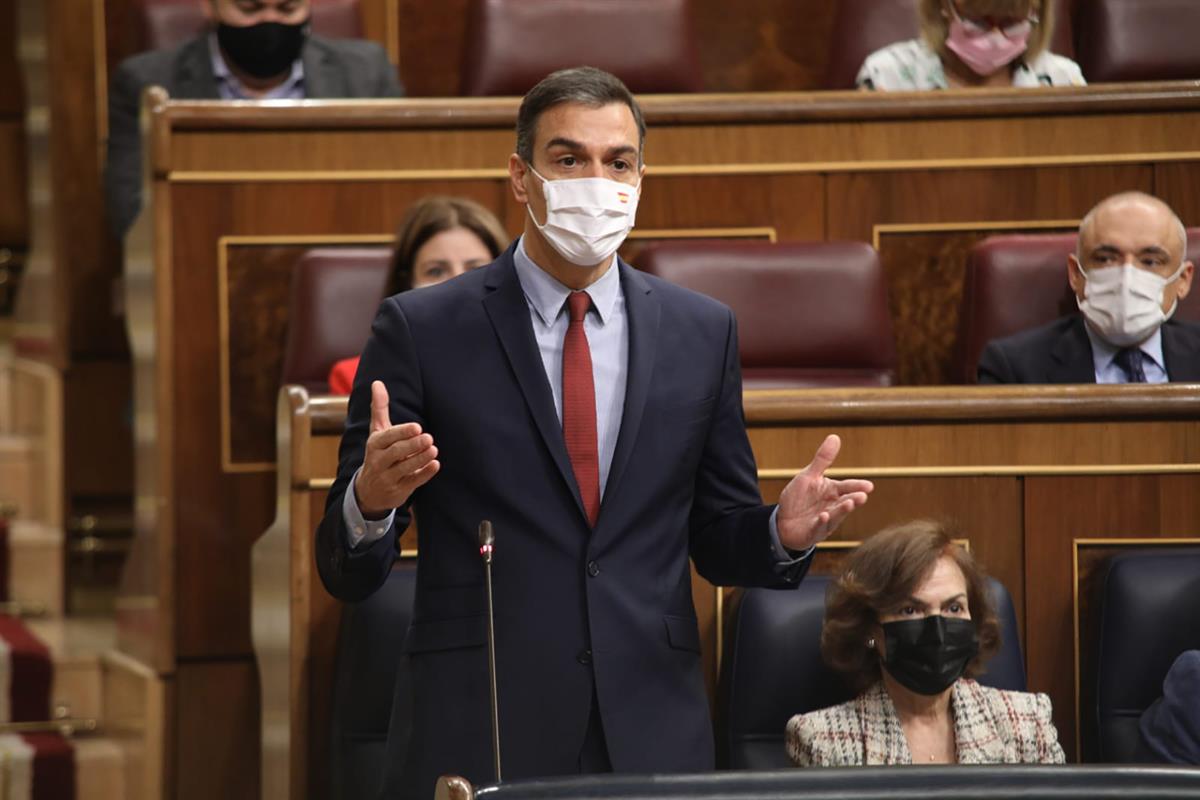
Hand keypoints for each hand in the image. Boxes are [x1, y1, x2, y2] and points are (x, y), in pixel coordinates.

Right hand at [354, 381, 440, 517]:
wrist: (368, 491)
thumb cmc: (378, 453)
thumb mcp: (377, 432)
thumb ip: (379, 408)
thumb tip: (377, 382)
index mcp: (375, 444)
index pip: (387, 437)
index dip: (402, 432)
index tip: (417, 427)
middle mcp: (378, 461)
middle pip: (396, 453)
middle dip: (413, 445)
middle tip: (429, 438)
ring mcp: (388, 477)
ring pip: (404, 468)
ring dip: (420, 459)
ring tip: (434, 450)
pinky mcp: (399, 490)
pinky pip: (412, 482)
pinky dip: (424, 474)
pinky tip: (436, 465)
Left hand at [776, 434, 872, 551]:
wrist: (783, 521)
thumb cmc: (799, 498)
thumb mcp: (808, 476)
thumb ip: (822, 459)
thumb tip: (835, 437)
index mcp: (832, 492)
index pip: (847, 487)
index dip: (857, 486)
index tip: (869, 486)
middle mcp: (832, 507)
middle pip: (845, 503)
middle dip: (854, 500)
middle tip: (863, 496)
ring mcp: (824, 521)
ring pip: (835, 516)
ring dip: (842, 511)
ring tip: (849, 504)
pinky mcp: (813, 532)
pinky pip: (818, 527)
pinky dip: (821, 522)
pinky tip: (823, 516)